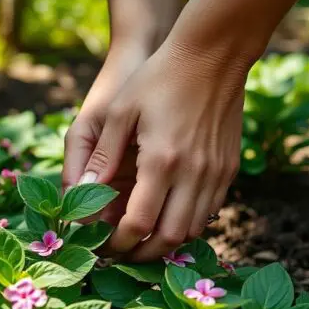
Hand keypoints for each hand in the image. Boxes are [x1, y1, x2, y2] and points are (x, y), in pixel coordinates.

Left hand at [75, 41, 246, 261]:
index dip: (119, 243)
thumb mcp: (120, 112)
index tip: (103, 247)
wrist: (213, 52)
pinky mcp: (228, 167)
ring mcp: (215, 172)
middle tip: (122, 255)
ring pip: (193, 229)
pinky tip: (168, 221)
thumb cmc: (157, 77)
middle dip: (143, 254)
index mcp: (160, 160)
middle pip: (169, 237)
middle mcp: (192, 172)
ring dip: (166, 244)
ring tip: (142, 244)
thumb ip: (101, 156)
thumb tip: (80, 192)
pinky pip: (210, 211)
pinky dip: (188, 225)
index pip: (139, 223)